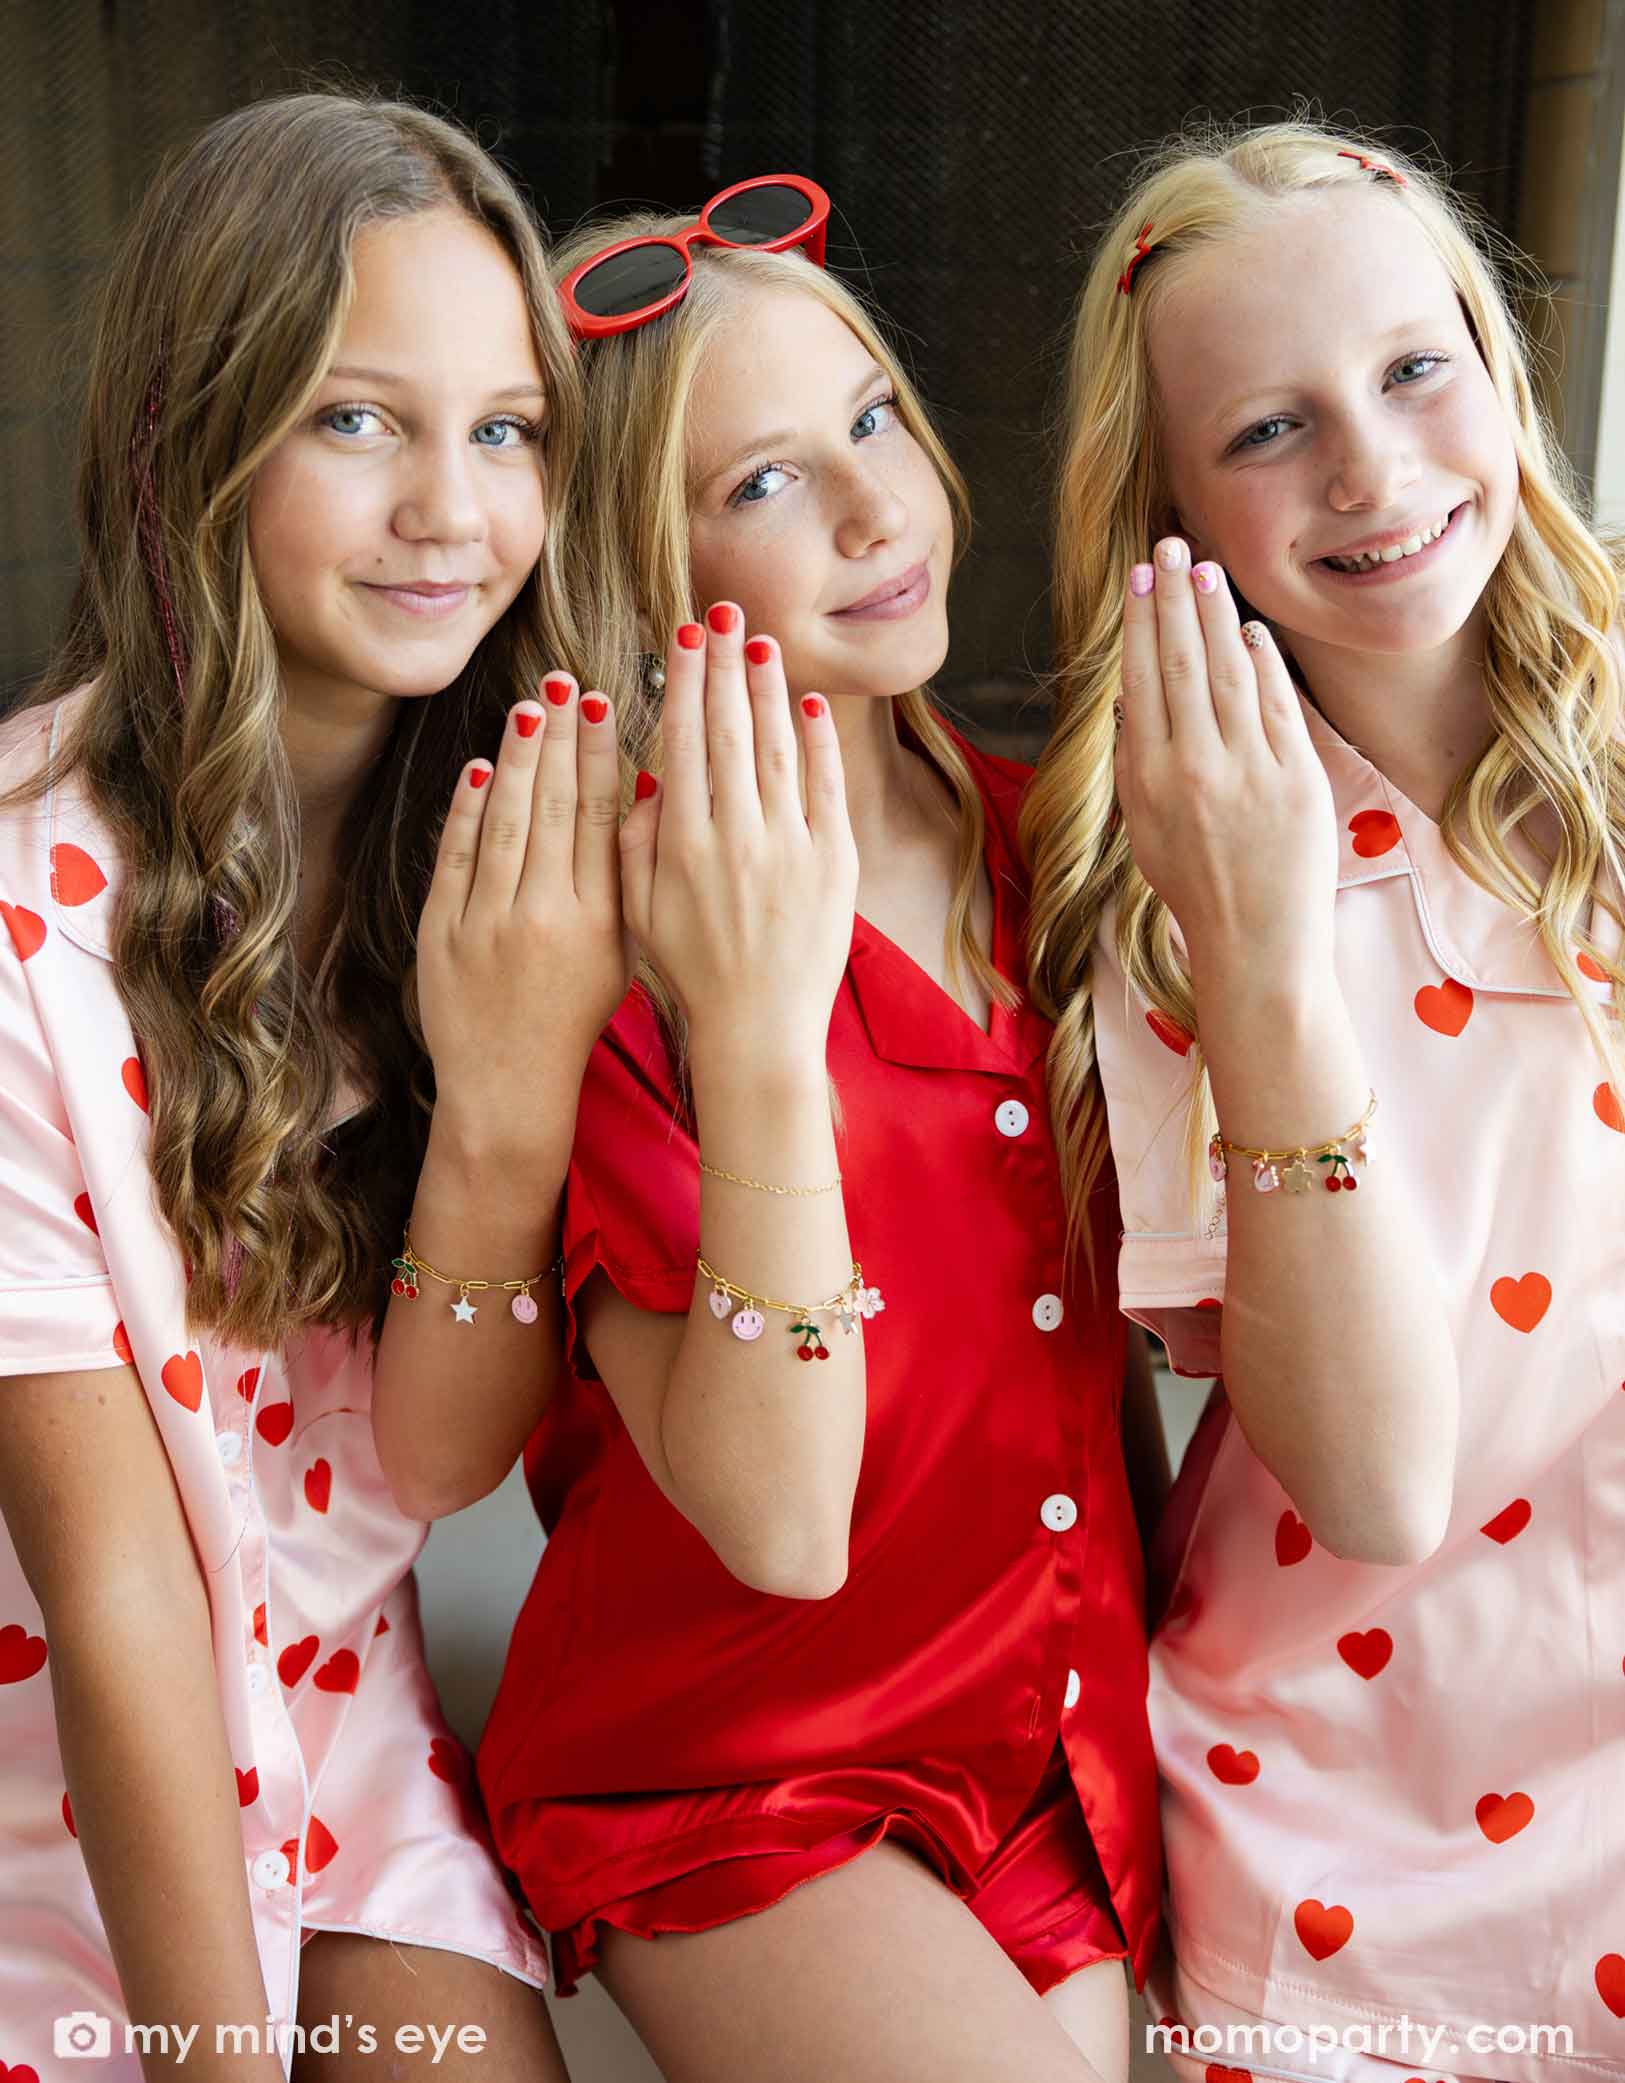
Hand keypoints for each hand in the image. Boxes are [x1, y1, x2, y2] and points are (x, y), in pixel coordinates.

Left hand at [417, 676, 629, 1144]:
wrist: (510, 1086)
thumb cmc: (576, 1016)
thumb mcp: (622, 954)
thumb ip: (631, 879)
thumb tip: (643, 796)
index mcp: (599, 921)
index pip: (601, 820)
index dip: (599, 757)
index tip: (601, 706)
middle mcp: (545, 916)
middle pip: (555, 808)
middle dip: (558, 738)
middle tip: (562, 681)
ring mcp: (488, 923)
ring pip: (507, 822)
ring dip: (518, 758)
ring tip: (528, 706)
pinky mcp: (442, 932)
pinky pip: (457, 856)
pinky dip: (468, 809)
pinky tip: (483, 767)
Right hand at [618, 607, 857, 1066]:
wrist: (757, 1025)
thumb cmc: (691, 970)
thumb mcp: (639, 908)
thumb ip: (636, 839)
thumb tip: (646, 775)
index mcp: (682, 841)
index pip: (683, 740)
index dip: (685, 682)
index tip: (684, 637)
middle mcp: (735, 833)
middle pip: (729, 728)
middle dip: (725, 663)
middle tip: (723, 612)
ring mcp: (788, 844)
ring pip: (777, 746)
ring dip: (768, 687)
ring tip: (760, 641)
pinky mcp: (832, 861)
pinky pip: (825, 786)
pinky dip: (818, 740)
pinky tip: (809, 703)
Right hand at [1115, 538, 1338, 985]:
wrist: (1257, 945)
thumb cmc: (1196, 891)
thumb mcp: (1145, 831)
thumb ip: (1136, 765)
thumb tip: (1136, 697)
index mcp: (1149, 782)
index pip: (1143, 680)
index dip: (1142, 623)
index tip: (1141, 579)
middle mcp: (1195, 769)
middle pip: (1183, 663)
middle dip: (1175, 598)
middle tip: (1170, 546)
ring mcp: (1249, 771)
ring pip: (1229, 673)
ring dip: (1217, 614)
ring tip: (1206, 568)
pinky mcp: (1297, 778)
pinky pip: (1276, 704)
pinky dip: (1264, 661)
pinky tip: (1252, 628)